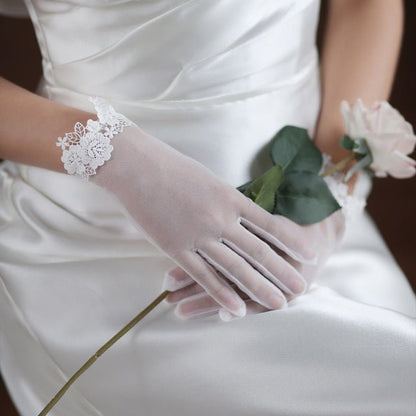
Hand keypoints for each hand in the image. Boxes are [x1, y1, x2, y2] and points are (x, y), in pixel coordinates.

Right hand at [92, 124, 313, 316]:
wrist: (138, 166)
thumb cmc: (172, 167)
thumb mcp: (208, 180)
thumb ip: (226, 200)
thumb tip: (242, 213)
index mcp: (231, 198)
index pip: (271, 224)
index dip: (292, 241)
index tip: (310, 253)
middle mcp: (220, 218)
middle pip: (258, 250)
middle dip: (283, 270)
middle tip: (301, 287)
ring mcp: (199, 235)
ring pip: (236, 267)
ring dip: (259, 288)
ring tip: (279, 304)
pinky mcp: (176, 247)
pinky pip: (204, 275)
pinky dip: (222, 294)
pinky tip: (238, 310)